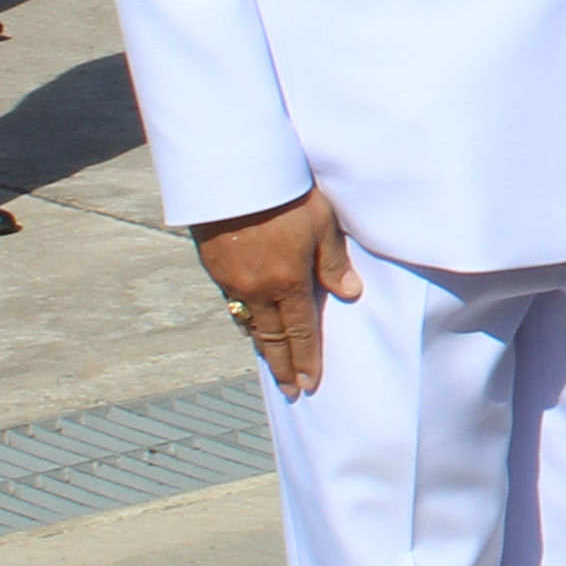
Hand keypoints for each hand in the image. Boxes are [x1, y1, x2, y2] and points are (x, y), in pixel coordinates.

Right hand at [194, 186, 358, 396]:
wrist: (231, 174)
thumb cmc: (284, 193)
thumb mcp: (321, 223)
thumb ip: (334, 262)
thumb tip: (351, 294)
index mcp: (288, 282)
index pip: (301, 333)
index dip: (306, 360)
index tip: (310, 383)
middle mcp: (258, 289)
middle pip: (273, 338)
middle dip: (283, 367)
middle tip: (291, 390)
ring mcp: (232, 281)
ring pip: (250, 324)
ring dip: (263, 347)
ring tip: (273, 366)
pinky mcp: (214, 267)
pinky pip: (232, 305)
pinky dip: (244, 322)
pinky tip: (249, 328)